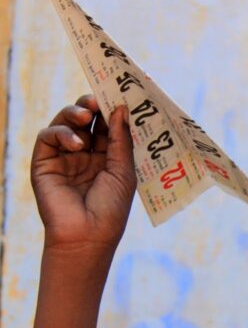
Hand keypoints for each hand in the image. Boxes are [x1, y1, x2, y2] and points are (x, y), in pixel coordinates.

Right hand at [31, 93, 136, 251]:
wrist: (87, 236)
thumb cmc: (110, 209)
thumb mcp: (123, 172)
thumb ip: (120, 139)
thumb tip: (120, 107)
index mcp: (108, 157)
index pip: (109, 124)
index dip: (113, 108)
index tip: (120, 91)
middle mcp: (86, 154)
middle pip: (87, 119)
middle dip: (93, 105)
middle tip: (99, 98)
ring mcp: (65, 157)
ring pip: (66, 122)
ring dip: (75, 113)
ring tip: (86, 116)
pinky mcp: (44, 161)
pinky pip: (49, 136)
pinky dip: (62, 133)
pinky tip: (77, 144)